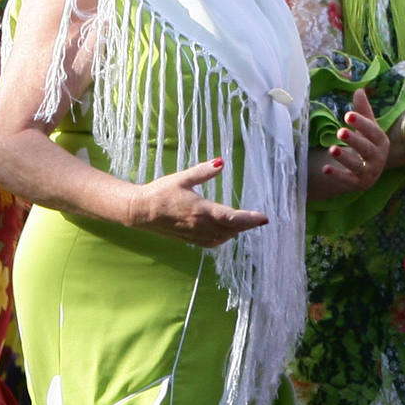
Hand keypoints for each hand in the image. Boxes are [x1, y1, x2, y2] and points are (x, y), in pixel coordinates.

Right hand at [126, 157, 268, 246]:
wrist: (140, 211)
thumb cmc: (161, 192)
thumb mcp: (182, 178)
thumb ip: (204, 171)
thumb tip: (221, 162)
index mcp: (201, 210)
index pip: (232, 218)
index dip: (250, 219)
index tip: (264, 218)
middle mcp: (201, 226)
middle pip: (232, 229)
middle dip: (247, 224)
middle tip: (259, 219)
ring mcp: (195, 235)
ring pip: (224, 237)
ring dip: (236, 231)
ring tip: (247, 223)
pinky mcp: (190, 240)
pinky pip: (213, 242)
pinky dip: (224, 238)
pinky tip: (227, 232)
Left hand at [317, 90, 389, 193]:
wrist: (369, 171)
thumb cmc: (366, 143)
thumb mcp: (367, 128)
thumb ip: (363, 110)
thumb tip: (359, 89)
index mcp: (382, 142)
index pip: (373, 131)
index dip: (362, 123)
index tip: (348, 115)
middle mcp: (378, 158)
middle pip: (367, 149)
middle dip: (354, 140)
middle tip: (340, 131)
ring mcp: (369, 173)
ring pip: (357, 166)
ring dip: (345, 158)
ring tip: (332, 149)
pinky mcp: (358, 184)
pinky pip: (347, 180)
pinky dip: (337, 175)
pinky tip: (325, 168)